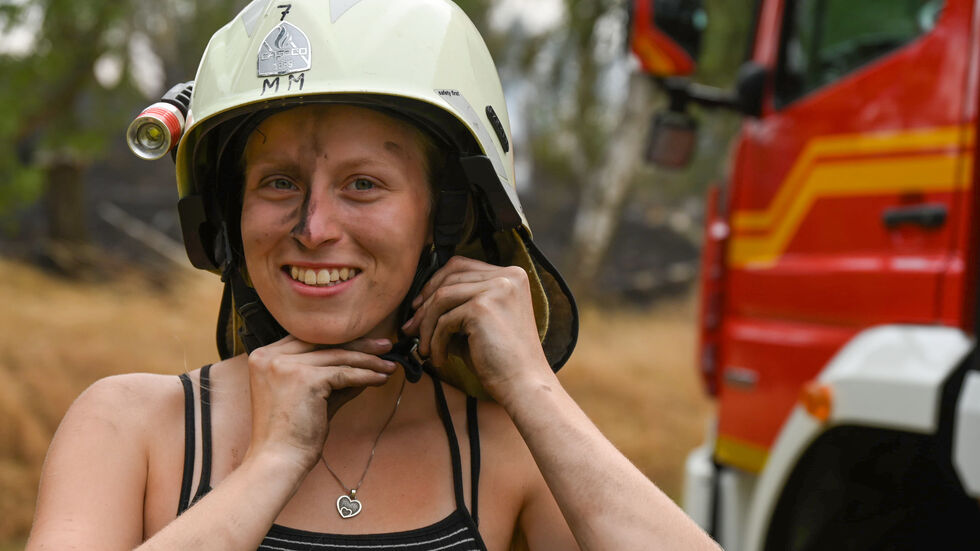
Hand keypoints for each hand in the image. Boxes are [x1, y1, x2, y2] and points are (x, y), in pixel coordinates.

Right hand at [245, 336, 396, 470]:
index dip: (341, 340)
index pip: (310, 340)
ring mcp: (286, 365)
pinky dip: (366, 376)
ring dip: (369, 361)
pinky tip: (381, 379)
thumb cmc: (291, 433)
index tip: (366, 342)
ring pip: (338, 356)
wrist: (278, 460)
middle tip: (386, 346)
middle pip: (324, 343)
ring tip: (389, 366)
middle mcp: (270, 356)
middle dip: (360, 344)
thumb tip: (363, 364)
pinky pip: (344, 373)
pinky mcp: (305, 379)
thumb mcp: (311, 395)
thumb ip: (332, 377)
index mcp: (264, 356)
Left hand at [401, 256, 551, 402]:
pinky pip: (445, 321)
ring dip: (426, 325)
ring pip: (442, 297)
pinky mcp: (482, 307)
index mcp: (511, 275)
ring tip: (424, 349)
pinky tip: (439, 359)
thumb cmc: (502, 359)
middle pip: (449, 277)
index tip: (419, 306)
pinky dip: (436, 342)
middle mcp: (507, 276)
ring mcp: (496, 288)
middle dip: (425, 305)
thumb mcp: (480, 323)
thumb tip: (417, 307)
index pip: (461, 265)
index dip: (435, 283)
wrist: (524, 385)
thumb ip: (458, 306)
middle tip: (410, 328)